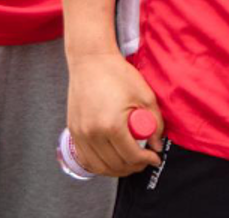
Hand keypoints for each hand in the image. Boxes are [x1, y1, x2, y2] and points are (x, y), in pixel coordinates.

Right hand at [66, 52, 163, 176]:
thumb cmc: (117, 74)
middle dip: (135, 166)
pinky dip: (98, 164)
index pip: (132, 156)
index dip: (148, 160)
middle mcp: (92, 132)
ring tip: (128, 161)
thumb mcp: (145, 97)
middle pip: (116, 164)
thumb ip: (155, 124)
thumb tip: (155, 145)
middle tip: (144, 160)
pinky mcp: (73, 128)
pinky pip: (85, 157)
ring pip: (99, 165)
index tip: (154, 157)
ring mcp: (80, 131)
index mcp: (111, 125)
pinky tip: (109, 159)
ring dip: (116, 169)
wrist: (90, 60)